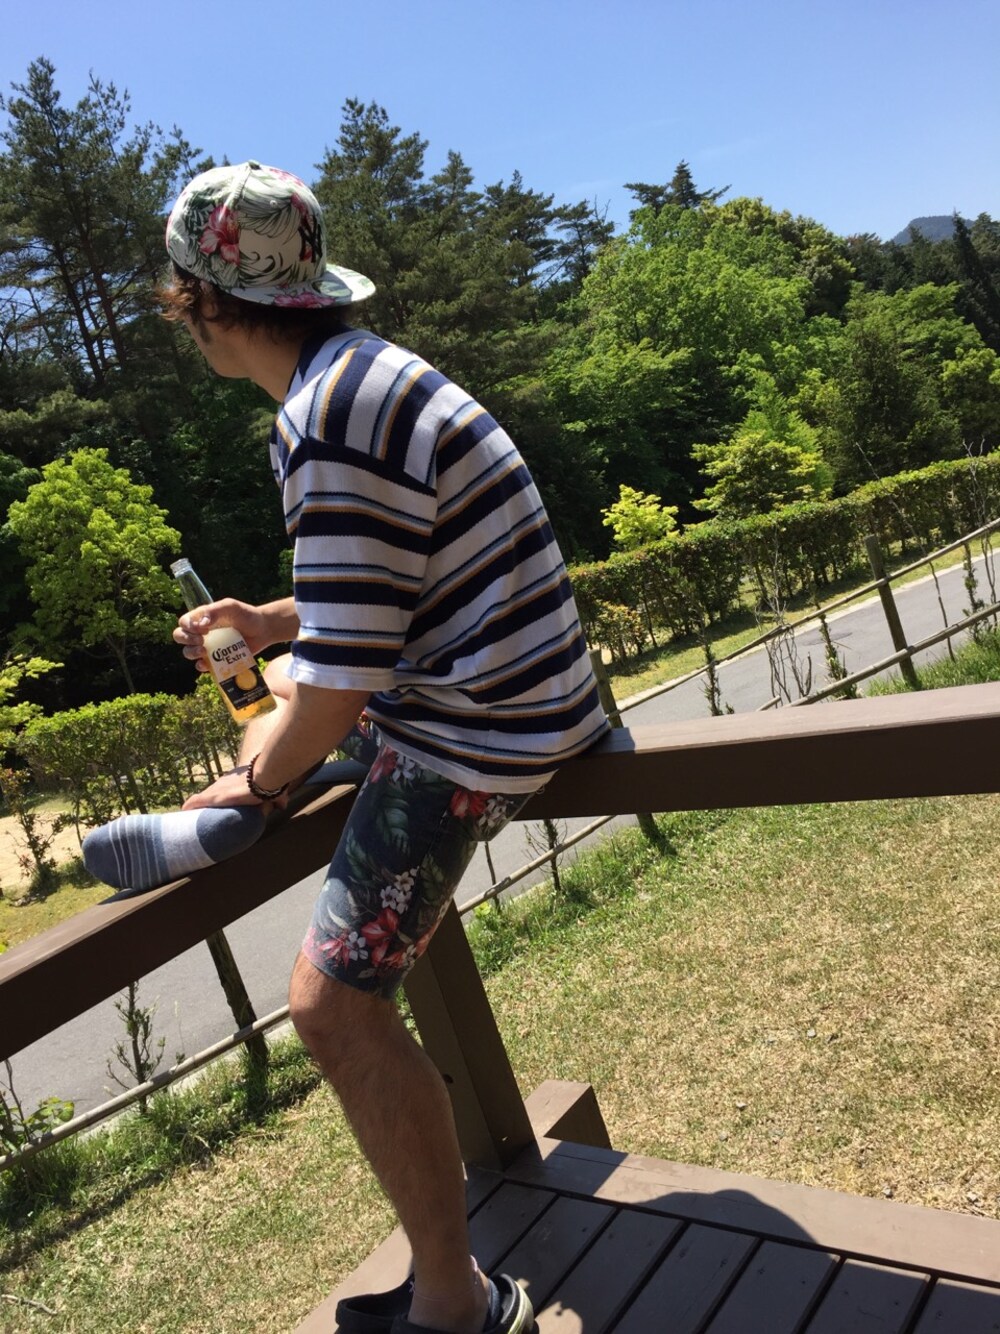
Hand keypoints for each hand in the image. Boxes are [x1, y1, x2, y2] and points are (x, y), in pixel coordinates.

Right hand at [173, 597, 293, 671]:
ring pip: (188, 652)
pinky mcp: (216, 659)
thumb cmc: (246, 615)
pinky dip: (201, 666)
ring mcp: (208, 647)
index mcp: (202, 618)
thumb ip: (215, 611)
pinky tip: (206, 664)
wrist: (263, 630)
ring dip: (191, 653)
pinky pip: (202, 665)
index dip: (187, 627)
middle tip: (201, 640)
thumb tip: (200, 624)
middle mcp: (202, 633)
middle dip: (186, 640)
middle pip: (180, 637)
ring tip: (204, 651)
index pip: (184, 622)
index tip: (201, 629)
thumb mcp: (231, 607)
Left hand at [181, 766, 284, 810]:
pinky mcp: (215, 797)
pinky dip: (190, 805)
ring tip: (188, 814)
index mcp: (237, 780)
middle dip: (205, 801)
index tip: (217, 801)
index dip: (219, 794)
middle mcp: (225, 782)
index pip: (224, 787)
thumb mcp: (275, 791)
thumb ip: (278, 799)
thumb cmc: (270, 781)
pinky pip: (197, 801)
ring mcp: (219, 790)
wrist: (265, 777)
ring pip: (202, 797)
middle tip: (200, 812)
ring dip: (196, 805)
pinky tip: (182, 810)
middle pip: (210, 792)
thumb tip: (284, 805)